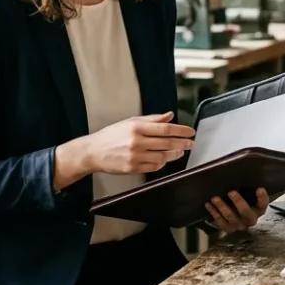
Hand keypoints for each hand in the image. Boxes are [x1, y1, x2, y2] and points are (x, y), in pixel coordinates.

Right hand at [69, 111, 193, 175]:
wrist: (93, 152)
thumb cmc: (112, 135)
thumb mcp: (130, 122)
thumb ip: (152, 119)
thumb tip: (170, 115)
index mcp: (136, 127)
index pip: (165, 128)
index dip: (181, 130)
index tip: (191, 132)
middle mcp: (136, 142)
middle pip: (167, 143)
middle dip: (182, 143)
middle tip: (191, 143)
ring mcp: (134, 156)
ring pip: (162, 156)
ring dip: (175, 154)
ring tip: (180, 151)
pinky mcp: (132, 168)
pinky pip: (154, 166)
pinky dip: (162, 163)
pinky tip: (165, 159)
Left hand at [206, 188, 269, 233]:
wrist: (239, 221)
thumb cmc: (244, 204)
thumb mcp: (250, 198)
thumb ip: (248, 190)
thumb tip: (241, 172)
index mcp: (259, 210)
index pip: (263, 204)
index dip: (262, 198)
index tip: (260, 188)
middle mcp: (250, 220)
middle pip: (245, 212)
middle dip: (238, 201)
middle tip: (231, 192)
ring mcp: (239, 226)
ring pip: (230, 216)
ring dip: (222, 207)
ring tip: (215, 198)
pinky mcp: (228, 229)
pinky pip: (220, 221)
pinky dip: (213, 212)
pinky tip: (208, 204)